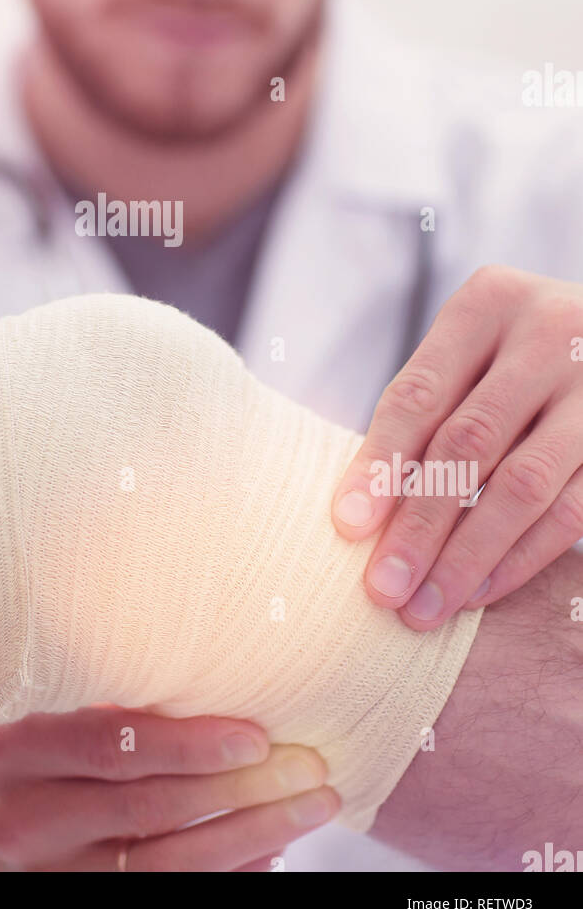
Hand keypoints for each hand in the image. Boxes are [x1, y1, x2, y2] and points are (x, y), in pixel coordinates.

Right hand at [0, 705, 338, 871]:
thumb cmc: (17, 754)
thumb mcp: (40, 714)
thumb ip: (106, 700)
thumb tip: (216, 681)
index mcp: (16, 752)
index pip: (111, 747)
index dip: (188, 744)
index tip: (257, 735)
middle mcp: (27, 821)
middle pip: (149, 811)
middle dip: (242, 791)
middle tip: (310, 770)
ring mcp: (49, 879)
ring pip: (166, 867)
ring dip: (249, 837)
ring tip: (310, 810)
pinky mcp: (73, 908)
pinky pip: (162, 900)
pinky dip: (225, 876)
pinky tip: (270, 852)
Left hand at [332, 266, 582, 628]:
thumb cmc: (514, 359)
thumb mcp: (472, 354)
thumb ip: (425, 414)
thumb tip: (358, 517)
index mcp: (489, 302)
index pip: (420, 393)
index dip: (380, 462)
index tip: (347, 526)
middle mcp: (550, 332)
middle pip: (468, 442)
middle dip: (419, 524)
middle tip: (382, 588)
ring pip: (523, 485)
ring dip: (467, 556)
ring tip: (424, 607)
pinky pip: (571, 511)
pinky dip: (521, 559)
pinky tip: (480, 592)